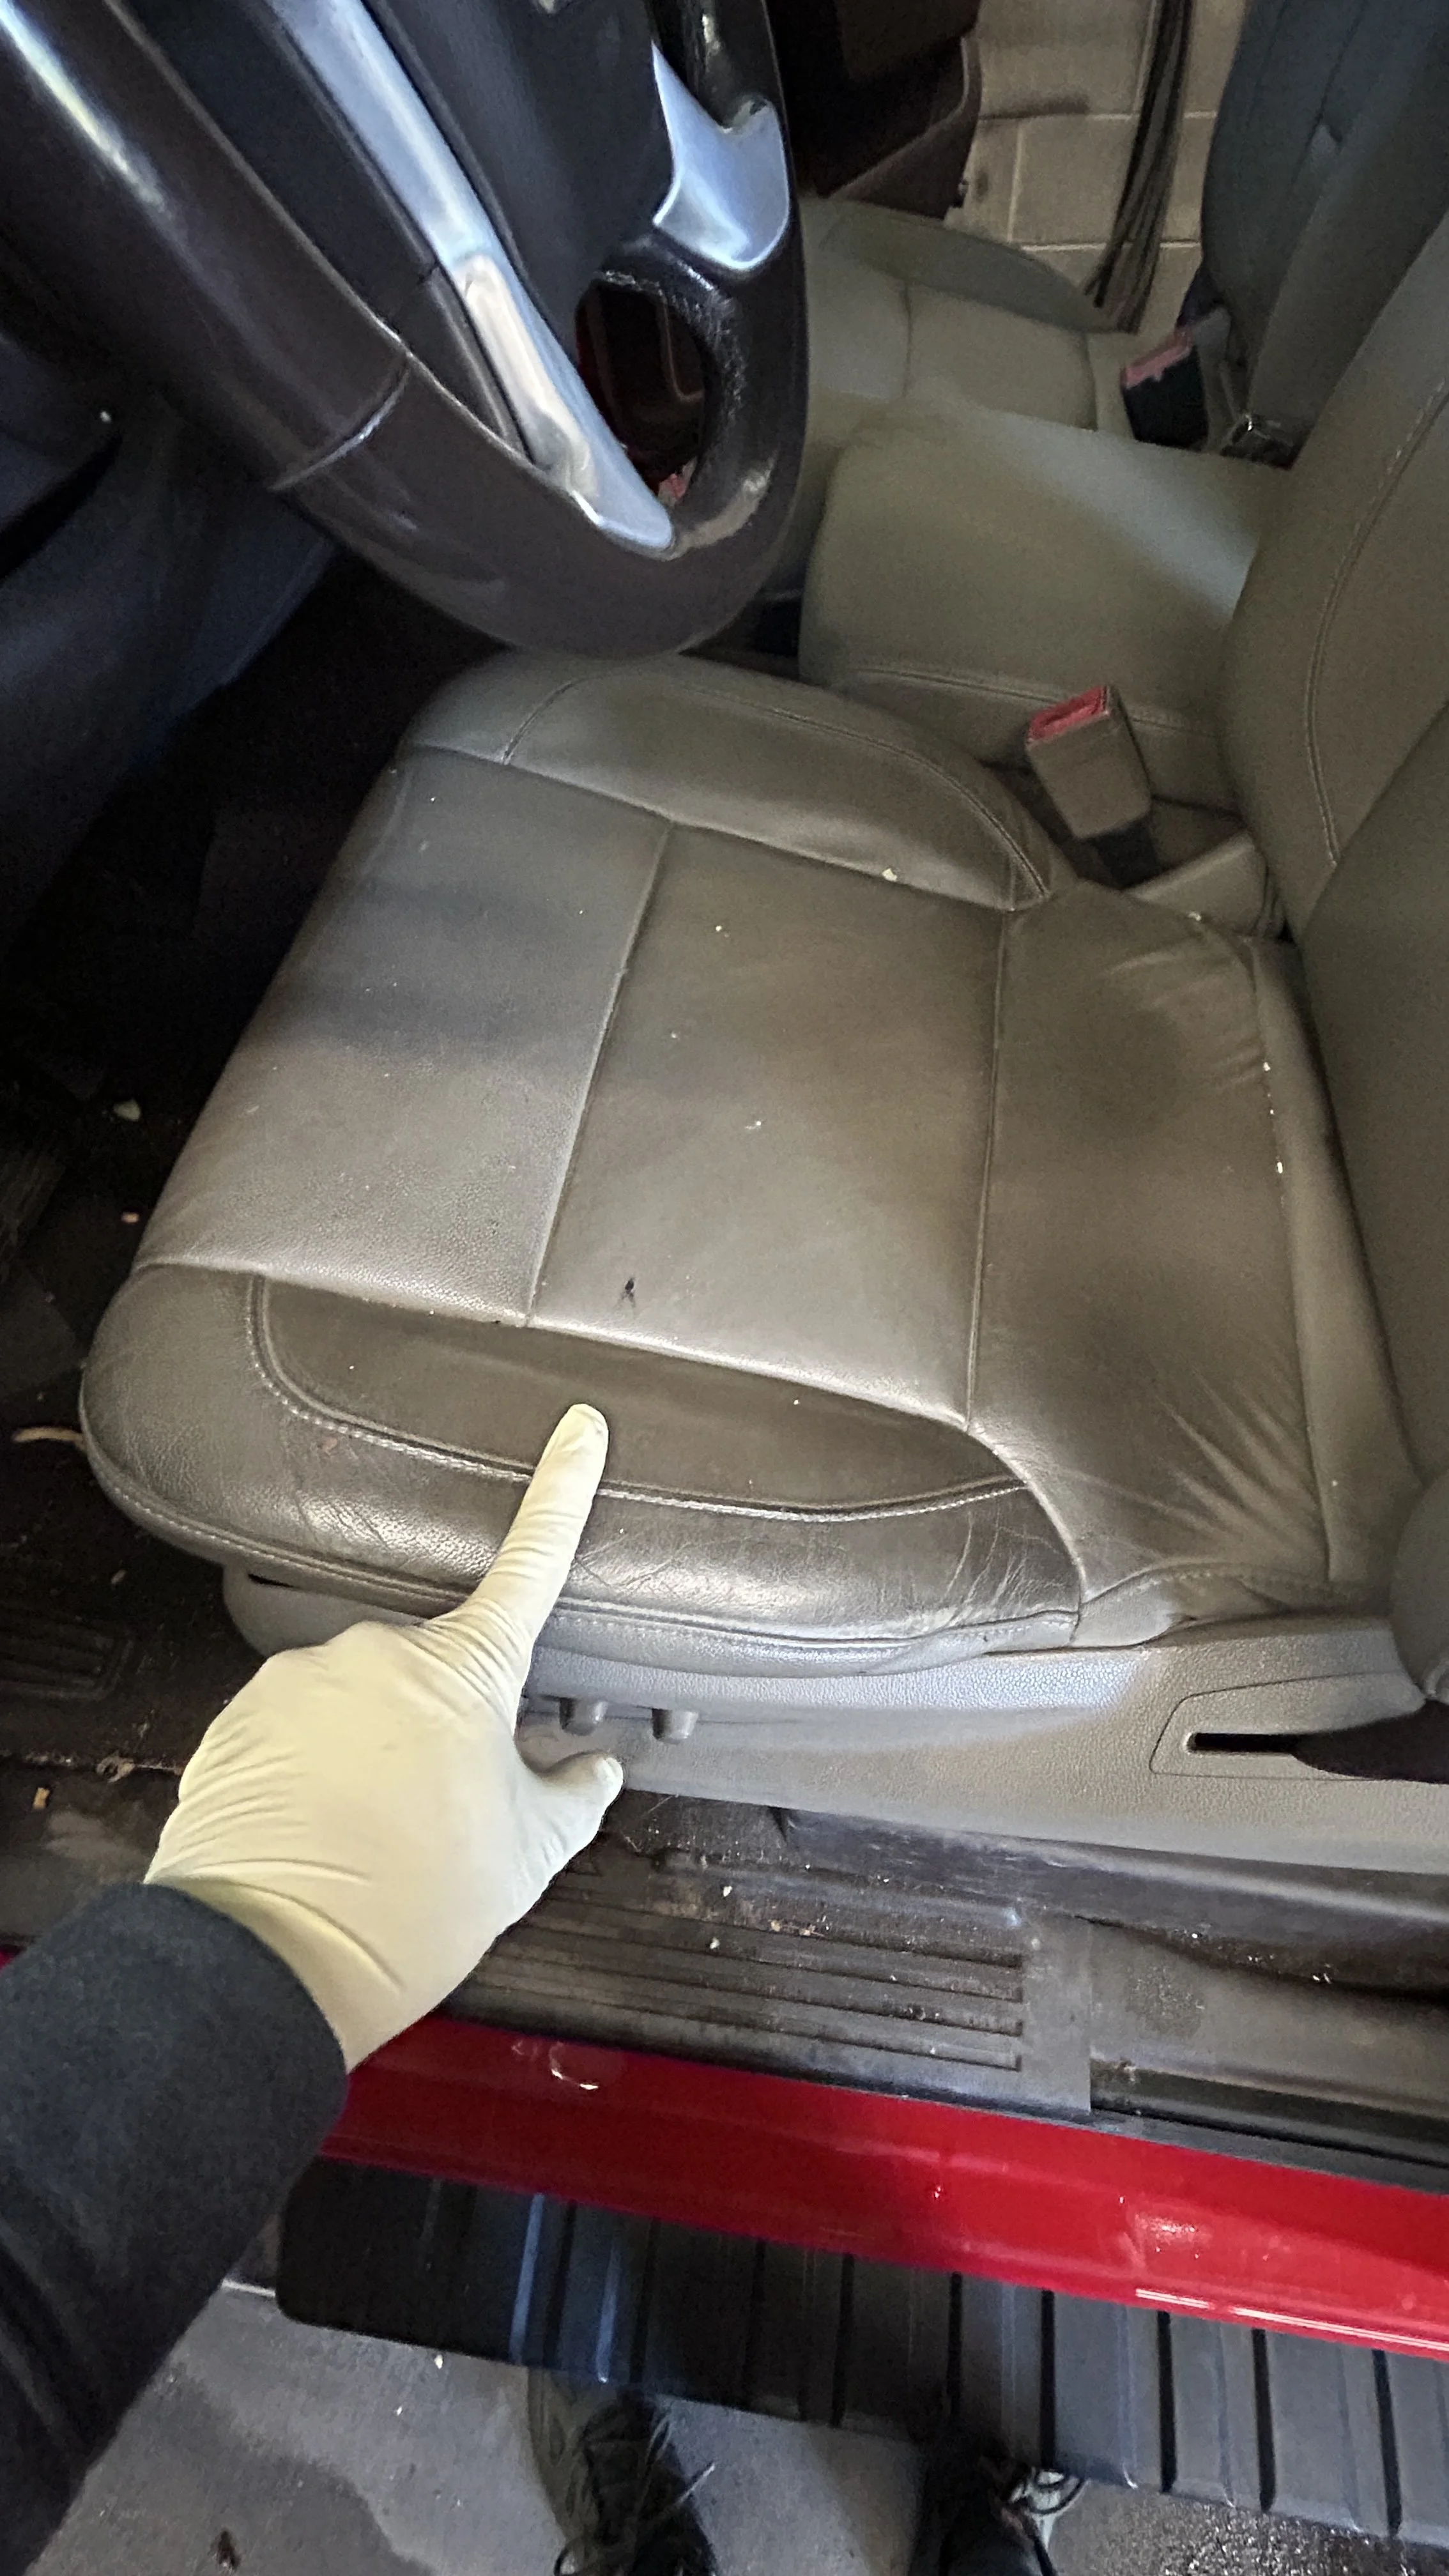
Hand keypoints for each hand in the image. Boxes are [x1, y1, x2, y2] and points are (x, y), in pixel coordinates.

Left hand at [145, 1405, 620, 2066]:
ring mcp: (301, 1682)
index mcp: (467, 1671)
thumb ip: (571, 1798)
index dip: (562, 1489)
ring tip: (373, 1846)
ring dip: (370, 1758)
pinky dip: (311, 1778)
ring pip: (359, 1707)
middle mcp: (380, 1655)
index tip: (577, 1427)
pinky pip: (293, 1735)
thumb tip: (594, 1772)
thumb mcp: (526, 1858)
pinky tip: (320, 1841)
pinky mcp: (239, 1720)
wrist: (272, 1959)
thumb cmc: (410, 1908)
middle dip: (442, 1729)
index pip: (532, 1561)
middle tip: (443, 1817)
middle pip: (433, 1674)